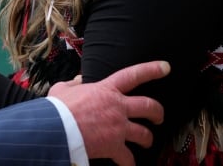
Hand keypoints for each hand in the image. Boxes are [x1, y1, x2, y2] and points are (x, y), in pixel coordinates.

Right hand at [48, 61, 168, 164]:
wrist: (57, 129)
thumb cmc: (58, 108)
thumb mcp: (63, 89)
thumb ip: (74, 84)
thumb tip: (78, 81)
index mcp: (107, 89)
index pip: (134, 75)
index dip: (152, 69)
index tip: (166, 67)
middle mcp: (118, 107)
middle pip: (149, 106)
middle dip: (157, 112)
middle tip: (158, 117)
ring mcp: (119, 127)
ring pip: (144, 133)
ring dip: (148, 139)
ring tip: (146, 142)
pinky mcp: (115, 146)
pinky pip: (128, 158)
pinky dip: (129, 163)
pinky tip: (129, 165)